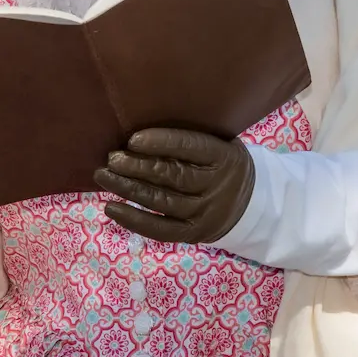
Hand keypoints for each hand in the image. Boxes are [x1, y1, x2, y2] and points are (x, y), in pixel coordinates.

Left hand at [94, 127, 254, 243]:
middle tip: (111, 158)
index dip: (162, 142)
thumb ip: (192, 137)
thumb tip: (143, 122)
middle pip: (173, 176)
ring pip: (162, 202)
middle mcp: (215, 186)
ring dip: (128, 189)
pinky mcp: (193, 234)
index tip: (133, 139)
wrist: (254, 205)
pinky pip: (161, 230)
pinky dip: (134, 220)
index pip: (191, 147)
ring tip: (103, 176)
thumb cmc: (222, 163)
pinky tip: (111, 208)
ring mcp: (204, 213)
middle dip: (138, 167)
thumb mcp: (221, 143)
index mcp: (224, 157)